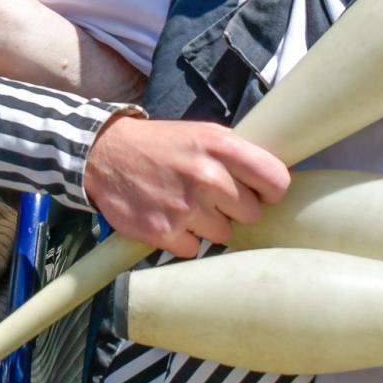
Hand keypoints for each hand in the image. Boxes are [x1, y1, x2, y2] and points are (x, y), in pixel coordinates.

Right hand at [83, 117, 289, 257]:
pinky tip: (169, 216)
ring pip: (224, 235)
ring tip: (186, 204)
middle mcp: (207, 177)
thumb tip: (274, 177)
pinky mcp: (164, 232)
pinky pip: (194, 249)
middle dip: (235, 208)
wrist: (105, 155)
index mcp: (221, 147)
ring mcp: (185, 207)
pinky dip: (183, 238)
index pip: (276, 181)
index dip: (271, 191)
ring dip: (208, 225)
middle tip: (212, 196)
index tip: (261, 193)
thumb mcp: (202, 133)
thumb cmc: (162, 144)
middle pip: (252, 213)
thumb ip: (237, 153)